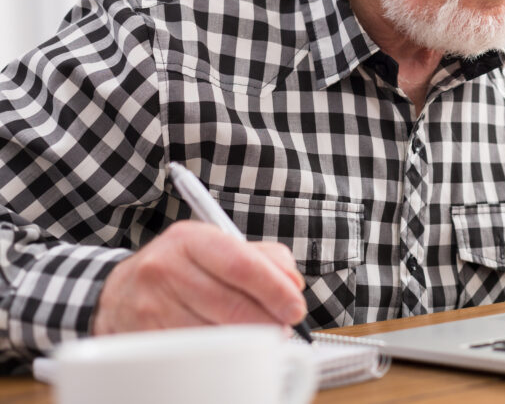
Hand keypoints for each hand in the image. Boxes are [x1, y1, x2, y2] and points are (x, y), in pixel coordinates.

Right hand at [92, 221, 306, 334]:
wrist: (117, 292)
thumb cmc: (181, 269)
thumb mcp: (217, 248)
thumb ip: (264, 259)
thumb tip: (293, 282)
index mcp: (190, 239)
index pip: (241, 264)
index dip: (275, 289)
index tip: (296, 307)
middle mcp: (165, 268)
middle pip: (229, 304)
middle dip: (266, 321)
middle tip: (283, 328)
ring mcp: (149, 306)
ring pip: (212, 333)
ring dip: (246, 341)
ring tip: (259, 338)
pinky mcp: (142, 339)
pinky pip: (192, 353)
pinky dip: (219, 356)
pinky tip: (228, 350)